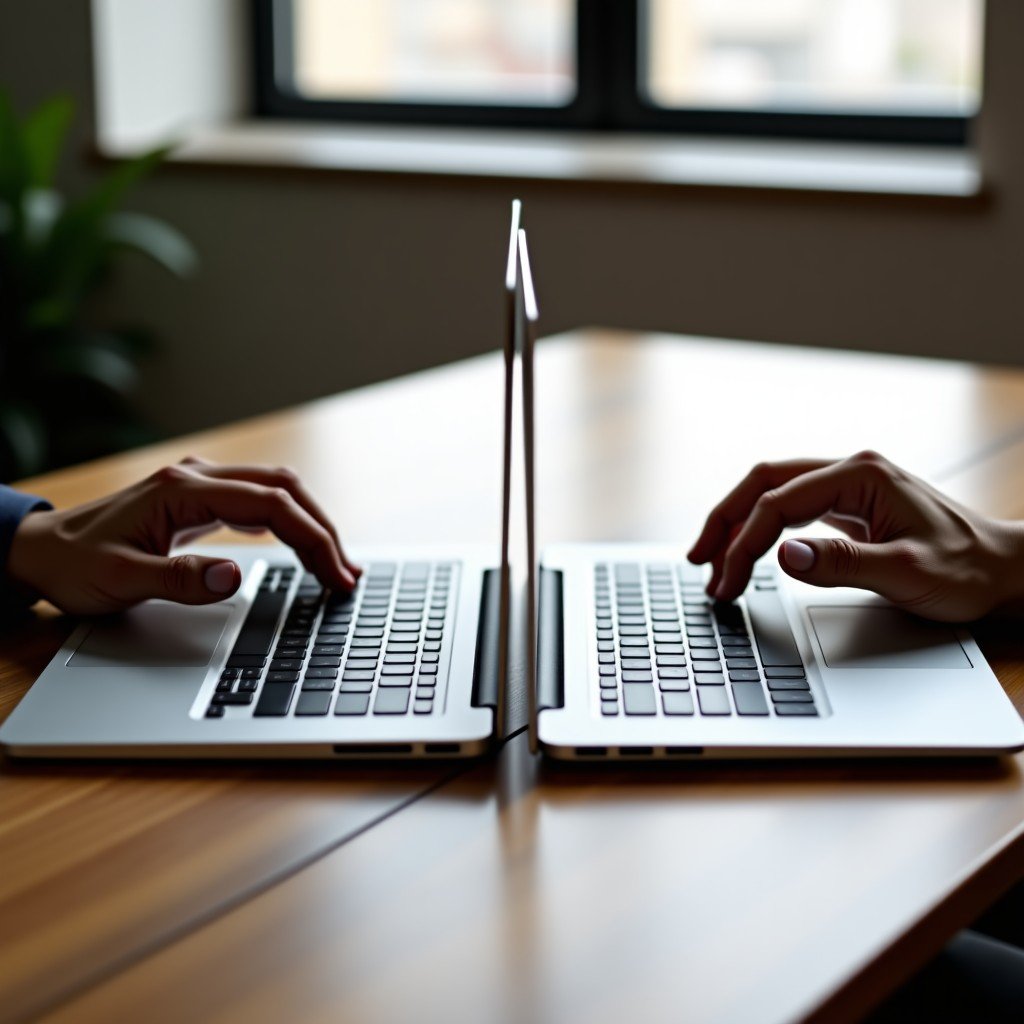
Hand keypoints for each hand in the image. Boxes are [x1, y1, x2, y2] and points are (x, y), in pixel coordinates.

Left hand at [7, 457, 360, 614]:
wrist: (40, 553)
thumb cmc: (75, 566)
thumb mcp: (120, 581)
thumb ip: (180, 579)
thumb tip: (236, 577)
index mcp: (183, 491)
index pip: (271, 505)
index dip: (312, 539)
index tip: (335, 575)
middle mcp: (197, 478)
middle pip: (284, 489)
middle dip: (323, 530)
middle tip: (347, 575)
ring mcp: (200, 485)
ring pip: (277, 491)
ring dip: (312, 523)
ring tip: (338, 564)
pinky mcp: (201, 499)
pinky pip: (261, 502)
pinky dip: (291, 523)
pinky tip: (304, 547)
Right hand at [687, 450, 1023, 621]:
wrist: (1004, 571)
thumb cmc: (966, 570)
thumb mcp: (907, 572)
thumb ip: (843, 563)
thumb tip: (783, 554)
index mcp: (860, 474)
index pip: (778, 502)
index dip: (745, 541)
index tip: (728, 580)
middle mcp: (849, 471)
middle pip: (763, 482)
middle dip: (725, 521)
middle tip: (698, 562)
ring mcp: (847, 486)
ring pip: (771, 492)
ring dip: (737, 524)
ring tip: (712, 563)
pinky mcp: (848, 507)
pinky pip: (788, 509)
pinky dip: (759, 530)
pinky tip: (747, 552)